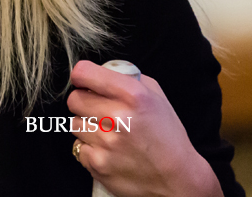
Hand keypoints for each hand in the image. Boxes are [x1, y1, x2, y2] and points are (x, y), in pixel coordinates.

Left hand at [67, 60, 222, 196]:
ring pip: (73, 123)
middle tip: (98, 110)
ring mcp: (106, 142)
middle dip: (83, 102)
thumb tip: (101, 71)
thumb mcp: (156, 97)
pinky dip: (90, 148)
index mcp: (133, 95)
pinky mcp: (98, 164)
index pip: (84, 73)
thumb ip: (128, 78)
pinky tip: (108, 151)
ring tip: (108, 133)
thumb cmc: (167, 136)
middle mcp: (118, 117)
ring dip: (87, 126)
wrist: (178, 179)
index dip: (81, 76)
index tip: (84, 82)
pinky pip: (78, 147)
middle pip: (74, 99)